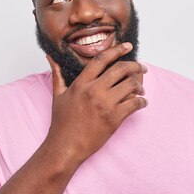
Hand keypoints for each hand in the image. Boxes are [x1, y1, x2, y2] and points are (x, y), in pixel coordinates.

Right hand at [45, 42, 147, 164]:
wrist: (65, 147)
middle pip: (120, 69)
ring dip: (140, 86)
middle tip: (142, 68)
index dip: (117, 49)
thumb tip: (50, 57)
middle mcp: (94, 91)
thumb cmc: (61, 122)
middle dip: (135, 66)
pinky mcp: (114, 118)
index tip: (128, 46)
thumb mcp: (58, 95)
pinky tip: (142, 103)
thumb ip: (57, 74)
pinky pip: (134, 104)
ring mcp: (105, 104)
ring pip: (130, 85)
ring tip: (141, 89)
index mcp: (81, 83)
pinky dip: (142, 102)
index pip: (101, 59)